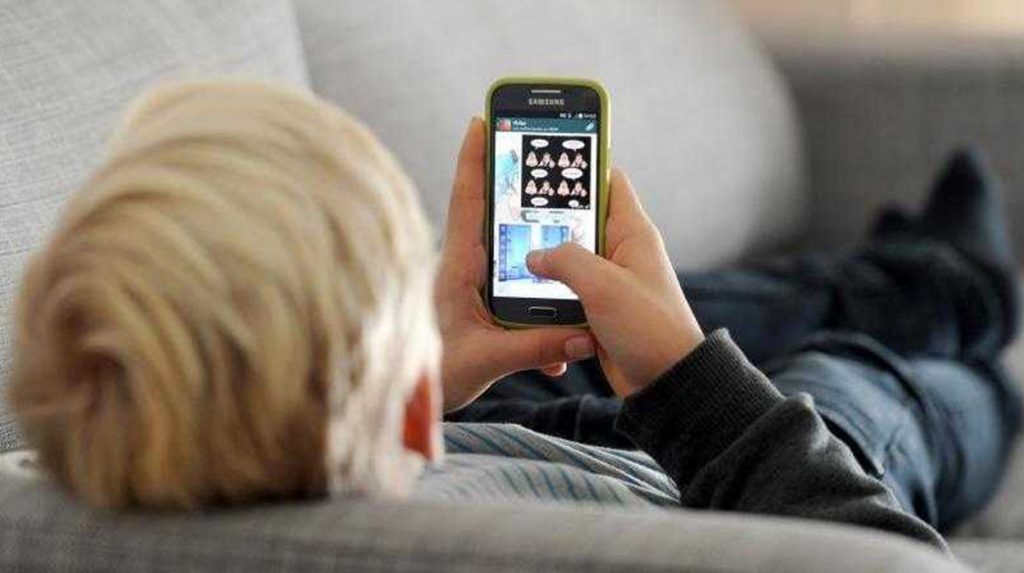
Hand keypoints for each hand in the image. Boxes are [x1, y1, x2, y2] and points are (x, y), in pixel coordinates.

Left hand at [436, 118, 596, 412]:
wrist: (412, 409)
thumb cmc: (434, 377)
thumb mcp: (485, 361)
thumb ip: (533, 348)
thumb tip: (581, 337)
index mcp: (458, 268)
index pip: (466, 202)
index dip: (473, 159)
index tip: (480, 120)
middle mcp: (465, 269)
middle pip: (490, 213)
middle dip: (512, 183)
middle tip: (535, 150)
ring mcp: (473, 287)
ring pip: (510, 251)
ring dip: (535, 243)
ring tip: (566, 231)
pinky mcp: (483, 308)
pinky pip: (518, 290)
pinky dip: (542, 300)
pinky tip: (566, 338)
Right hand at [526, 169, 704, 396]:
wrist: (666, 382)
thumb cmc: (650, 329)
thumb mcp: (604, 286)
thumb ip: (565, 260)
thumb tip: (533, 255)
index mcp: (632, 233)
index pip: (608, 181)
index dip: (580, 166)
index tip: (545, 157)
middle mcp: (621, 251)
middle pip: (579, 219)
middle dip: (548, 216)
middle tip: (511, 207)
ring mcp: (610, 280)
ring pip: (568, 256)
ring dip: (544, 258)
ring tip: (510, 249)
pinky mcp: (598, 307)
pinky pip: (567, 289)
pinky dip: (548, 289)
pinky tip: (524, 290)